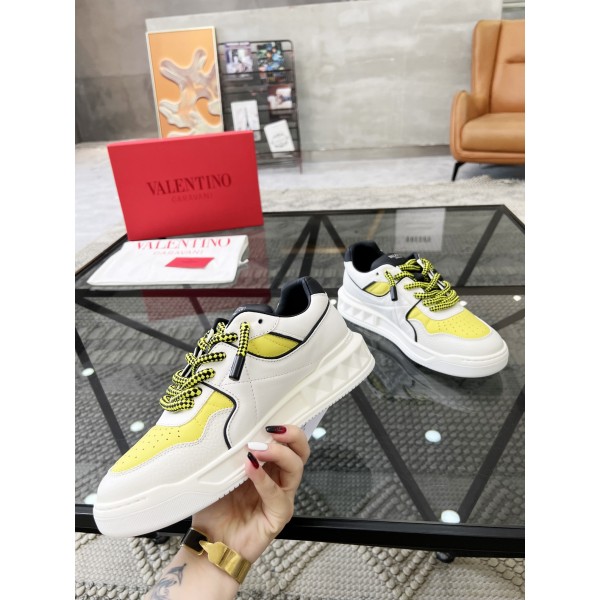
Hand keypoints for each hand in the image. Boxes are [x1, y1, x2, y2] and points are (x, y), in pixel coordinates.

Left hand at [191, 424, 309, 562]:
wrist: (209, 542)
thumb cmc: (215, 507)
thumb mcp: (220, 472)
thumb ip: (230, 453)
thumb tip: (230, 428)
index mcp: (269, 465)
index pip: (288, 441)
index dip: (284, 428)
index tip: (269, 417)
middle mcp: (279, 479)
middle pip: (300, 451)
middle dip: (292, 436)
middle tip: (272, 430)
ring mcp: (281, 497)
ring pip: (295, 468)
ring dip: (277, 454)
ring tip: (256, 449)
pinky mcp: (279, 516)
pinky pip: (278, 495)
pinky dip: (265, 480)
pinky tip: (250, 469)